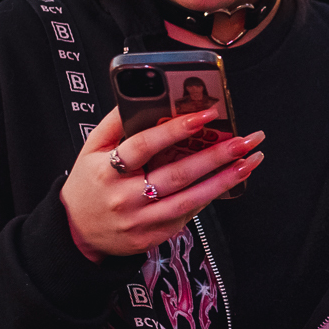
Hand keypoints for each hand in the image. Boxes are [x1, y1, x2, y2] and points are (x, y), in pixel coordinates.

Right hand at [59, 106, 264, 261]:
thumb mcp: (91, 149)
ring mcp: (142, 220)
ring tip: (250, 161)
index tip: (206, 114)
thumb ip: (115, 123)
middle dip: (216, 156)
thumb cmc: (89, 183)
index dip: (175, 130)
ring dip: (225, 180)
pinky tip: (231, 179)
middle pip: (176, 174)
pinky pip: (188, 213)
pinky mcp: (155, 235)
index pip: (143, 146)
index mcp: (106, 171)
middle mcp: (125, 198)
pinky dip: (211, 195)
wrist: (78, 232)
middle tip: (245, 140)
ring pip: (190, 199)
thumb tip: (143, 94)